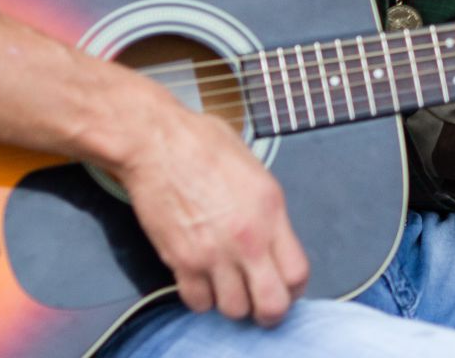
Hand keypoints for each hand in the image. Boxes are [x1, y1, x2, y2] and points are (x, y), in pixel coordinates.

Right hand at [115, 91, 309, 324]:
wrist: (156, 143)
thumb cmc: (202, 145)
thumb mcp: (255, 169)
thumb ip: (268, 210)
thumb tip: (274, 236)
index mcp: (271, 211)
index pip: (297, 273)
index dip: (294, 287)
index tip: (286, 285)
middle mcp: (246, 239)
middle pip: (271, 305)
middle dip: (269, 310)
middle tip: (261, 300)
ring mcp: (212, 254)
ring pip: (233, 310)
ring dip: (233, 303)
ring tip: (229, 286)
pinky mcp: (180, 260)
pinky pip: (197, 303)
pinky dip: (201, 299)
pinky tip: (202, 280)